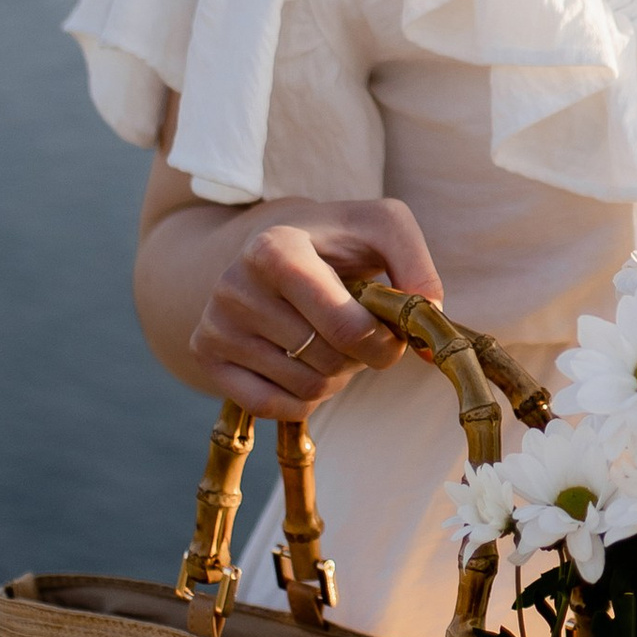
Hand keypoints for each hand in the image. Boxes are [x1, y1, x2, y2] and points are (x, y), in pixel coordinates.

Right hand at [187, 199, 441, 419]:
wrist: (268, 248)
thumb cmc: (335, 241)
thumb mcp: (383, 228)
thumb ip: (418, 266)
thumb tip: (430, 317)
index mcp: (275, 249)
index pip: (346, 327)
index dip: (384, 342)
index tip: (392, 332)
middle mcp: (234, 286)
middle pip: (328, 362)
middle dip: (359, 356)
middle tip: (356, 331)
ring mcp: (215, 324)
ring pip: (305, 389)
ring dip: (334, 376)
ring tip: (328, 340)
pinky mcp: (205, 356)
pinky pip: (273, 408)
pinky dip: (303, 398)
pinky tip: (303, 362)